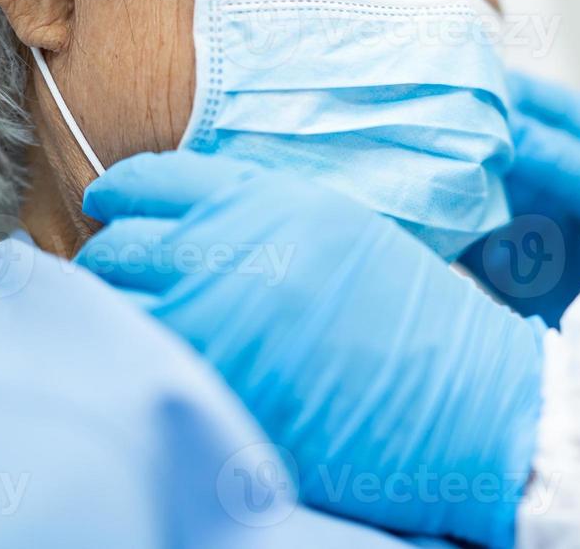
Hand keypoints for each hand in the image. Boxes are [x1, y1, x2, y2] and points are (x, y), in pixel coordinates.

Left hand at [76, 151, 543, 548]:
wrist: (468, 399)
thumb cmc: (419, 322)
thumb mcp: (347, 234)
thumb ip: (268, 219)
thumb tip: (191, 223)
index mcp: (274, 205)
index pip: (156, 181)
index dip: (124, 194)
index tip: (114, 205)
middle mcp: (235, 252)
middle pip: (118, 246)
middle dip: (112, 262)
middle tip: (121, 278)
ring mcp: (215, 321)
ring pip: (111, 308)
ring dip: (113, 314)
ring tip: (130, 326)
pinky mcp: (210, 387)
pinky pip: (132, 366)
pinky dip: (129, 365)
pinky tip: (145, 370)